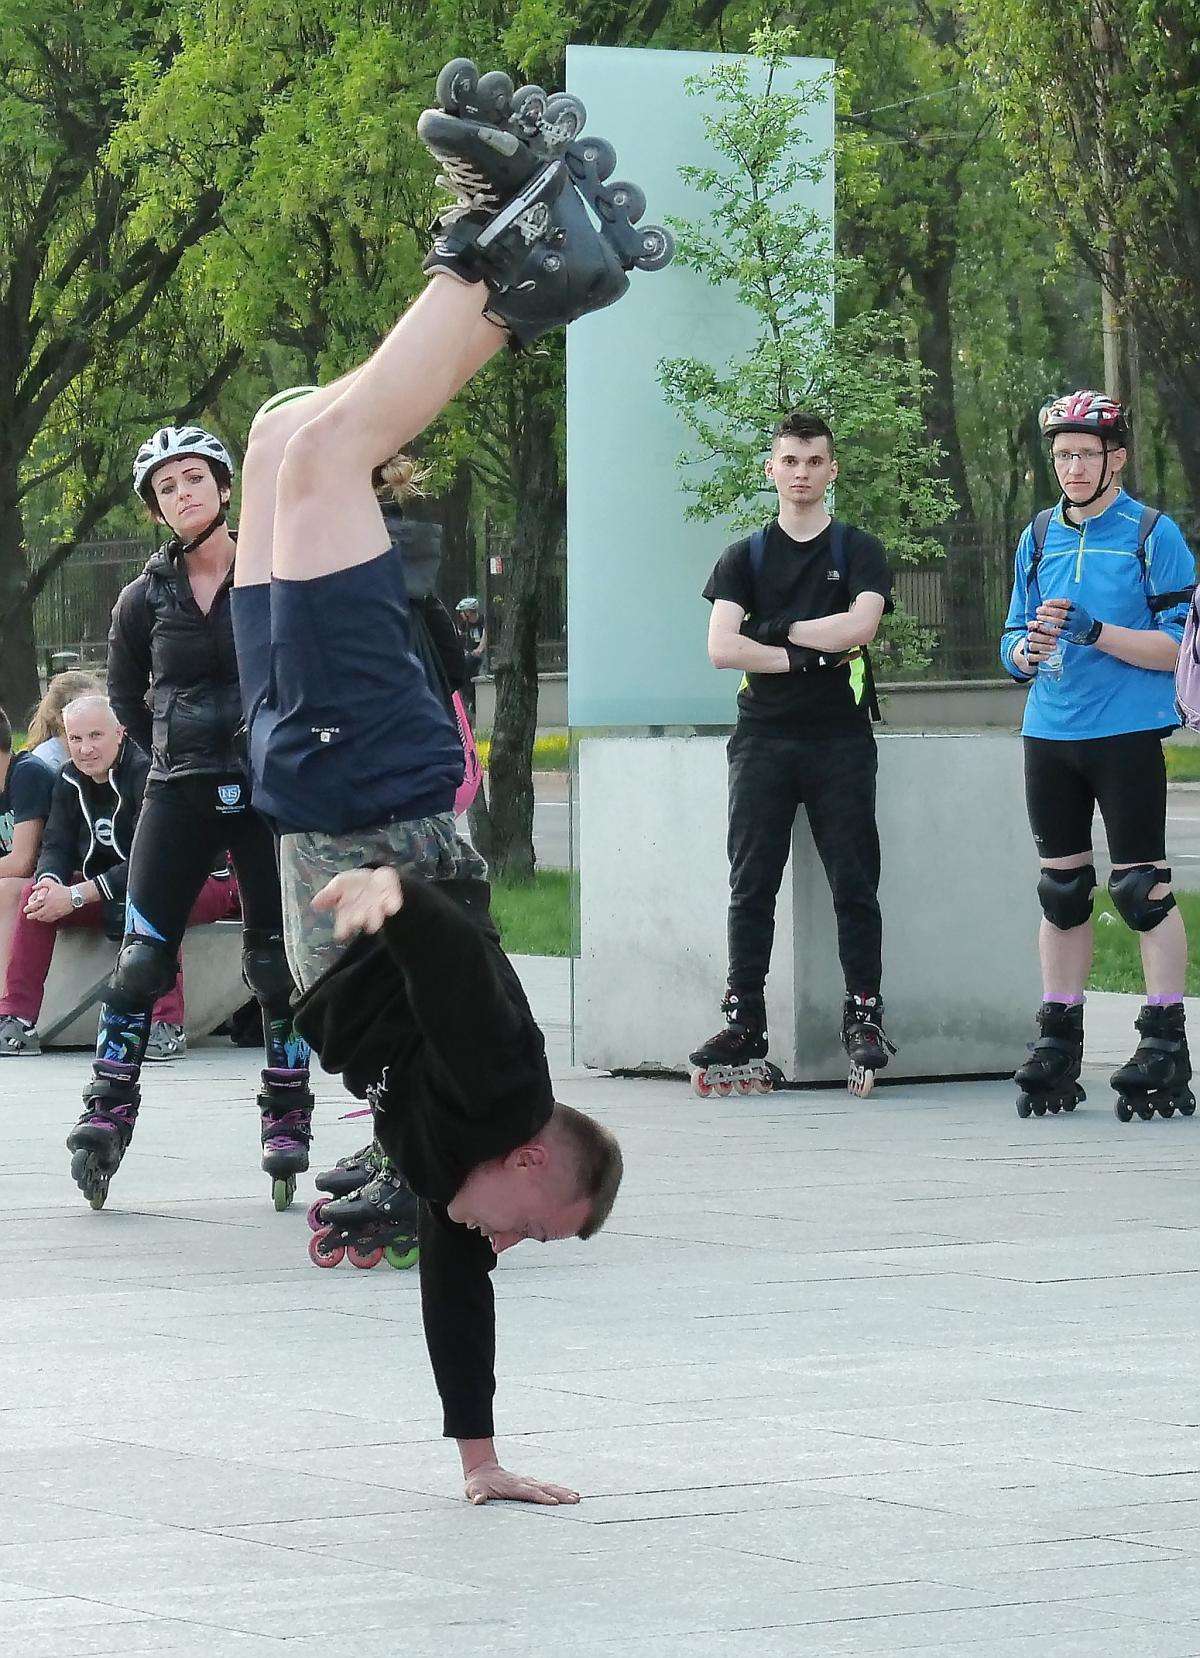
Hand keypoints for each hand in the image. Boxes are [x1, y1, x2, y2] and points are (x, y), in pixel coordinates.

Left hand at [25, 881, 70, 922]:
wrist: (74, 897)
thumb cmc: (62, 890)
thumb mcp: (51, 883)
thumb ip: (41, 884)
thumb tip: (33, 888)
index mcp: (46, 899)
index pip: (33, 906)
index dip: (28, 909)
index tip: (25, 910)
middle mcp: (49, 907)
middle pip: (36, 914)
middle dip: (31, 916)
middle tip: (28, 916)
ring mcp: (53, 912)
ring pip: (42, 918)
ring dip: (38, 918)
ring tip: (35, 917)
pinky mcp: (58, 915)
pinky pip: (49, 920)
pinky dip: (45, 920)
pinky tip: (43, 918)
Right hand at [311, 868, 403, 940]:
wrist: (378, 879)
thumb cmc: (355, 886)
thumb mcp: (339, 885)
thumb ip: (328, 894)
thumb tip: (314, 904)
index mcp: (349, 911)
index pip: (344, 921)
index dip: (343, 928)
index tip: (341, 934)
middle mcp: (363, 912)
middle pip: (360, 918)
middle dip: (358, 920)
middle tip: (357, 922)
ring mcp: (378, 906)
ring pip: (376, 914)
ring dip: (374, 917)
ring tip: (373, 923)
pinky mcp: (392, 899)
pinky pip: (393, 902)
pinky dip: (392, 904)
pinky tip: (392, 908)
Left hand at [463, 1459, 580, 1506]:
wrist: (482, 1469)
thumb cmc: (478, 1484)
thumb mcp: (473, 1490)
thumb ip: (476, 1495)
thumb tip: (478, 1499)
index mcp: (512, 1486)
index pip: (530, 1492)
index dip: (541, 1497)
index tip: (554, 1502)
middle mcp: (523, 1482)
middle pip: (544, 1488)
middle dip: (560, 1494)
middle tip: (575, 1499)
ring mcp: (528, 1482)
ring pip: (548, 1487)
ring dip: (562, 1492)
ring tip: (577, 1497)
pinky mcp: (529, 1484)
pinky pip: (547, 1487)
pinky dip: (558, 1491)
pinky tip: (568, 1494)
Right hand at [1021, 625, 1058, 663]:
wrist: (1035, 655)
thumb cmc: (1046, 641)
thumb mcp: (1049, 634)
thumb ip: (1053, 630)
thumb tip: (1062, 628)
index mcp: (1033, 630)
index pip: (1030, 625)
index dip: (1033, 624)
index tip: (1038, 624)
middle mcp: (1028, 638)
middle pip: (1032, 636)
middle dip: (1044, 638)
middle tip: (1055, 640)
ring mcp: (1027, 648)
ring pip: (1032, 646)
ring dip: (1044, 646)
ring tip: (1054, 647)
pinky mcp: (1028, 657)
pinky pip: (1031, 657)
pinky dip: (1040, 657)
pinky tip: (1048, 656)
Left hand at [1036, 597, 1101, 645]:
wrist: (1092, 632)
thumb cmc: (1079, 619)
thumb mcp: (1076, 610)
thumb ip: (1065, 607)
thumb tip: (1046, 604)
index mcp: (1078, 608)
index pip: (1065, 603)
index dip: (1053, 602)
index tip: (1044, 603)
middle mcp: (1076, 616)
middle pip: (1060, 612)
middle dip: (1047, 610)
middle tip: (1038, 610)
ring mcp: (1074, 626)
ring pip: (1058, 622)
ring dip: (1046, 619)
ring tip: (1038, 617)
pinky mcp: (1071, 634)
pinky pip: (1058, 632)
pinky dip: (1049, 629)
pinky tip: (1042, 627)